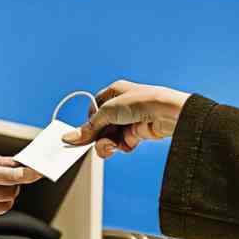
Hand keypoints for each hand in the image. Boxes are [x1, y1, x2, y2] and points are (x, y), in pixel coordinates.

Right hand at [62, 79, 190, 158]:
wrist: (167, 113)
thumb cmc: (141, 102)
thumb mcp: (109, 112)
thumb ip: (89, 127)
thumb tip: (70, 137)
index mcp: (114, 92)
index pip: (94, 109)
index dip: (89, 122)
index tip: (83, 134)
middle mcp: (121, 106)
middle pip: (100, 126)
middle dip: (98, 137)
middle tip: (96, 143)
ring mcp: (129, 121)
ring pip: (109, 137)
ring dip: (108, 144)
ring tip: (110, 146)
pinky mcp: (136, 134)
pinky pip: (121, 144)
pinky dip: (120, 147)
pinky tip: (124, 145)